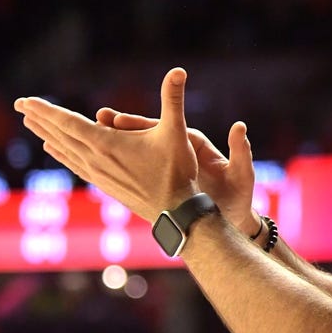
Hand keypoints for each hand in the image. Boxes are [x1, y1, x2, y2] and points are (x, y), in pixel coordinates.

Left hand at [14, 68, 198, 221]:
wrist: (174, 211)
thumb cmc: (177, 170)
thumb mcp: (177, 130)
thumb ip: (174, 99)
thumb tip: (179, 70)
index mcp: (107, 144)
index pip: (68, 122)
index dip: (46, 110)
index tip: (26, 100)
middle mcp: (95, 158)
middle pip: (59, 134)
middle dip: (39, 118)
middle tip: (19, 104)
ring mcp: (97, 173)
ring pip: (63, 149)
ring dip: (45, 134)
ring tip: (30, 123)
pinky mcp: (102, 183)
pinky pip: (73, 163)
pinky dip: (60, 153)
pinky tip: (54, 149)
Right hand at [96, 108, 257, 235]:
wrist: (232, 213)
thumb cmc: (239, 195)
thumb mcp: (242, 173)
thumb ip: (240, 151)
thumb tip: (240, 126)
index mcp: (196, 144)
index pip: (167, 128)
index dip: (144, 123)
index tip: (120, 119)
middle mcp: (180, 149)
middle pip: (148, 135)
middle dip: (124, 128)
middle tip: (99, 118)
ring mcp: (169, 163)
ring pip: (138, 150)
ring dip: (116, 143)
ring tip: (90, 135)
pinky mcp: (163, 178)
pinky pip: (137, 168)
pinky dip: (119, 163)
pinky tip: (96, 161)